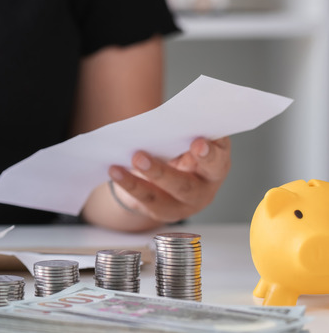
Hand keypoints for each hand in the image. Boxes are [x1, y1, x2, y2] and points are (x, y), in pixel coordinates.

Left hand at [108, 137, 230, 222]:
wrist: (164, 177)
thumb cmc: (180, 150)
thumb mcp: (185, 140)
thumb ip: (181, 132)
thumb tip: (162, 121)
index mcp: (217, 165)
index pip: (218, 160)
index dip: (209, 154)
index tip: (197, 143)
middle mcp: (205, 189)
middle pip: (186, 186)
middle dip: (161, 172)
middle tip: (139, 156)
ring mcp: (185, 204)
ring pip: (162, 196)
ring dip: (139, 181)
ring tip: (121, 164)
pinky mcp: (165, 212)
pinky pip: (146, 200)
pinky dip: (129, 184)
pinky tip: (114, 171)